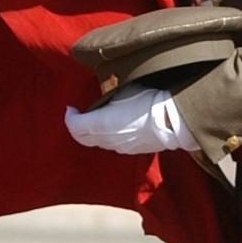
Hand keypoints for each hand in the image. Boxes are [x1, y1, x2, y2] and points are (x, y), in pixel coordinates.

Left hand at [64, 86, 201, 154]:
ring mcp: (119, 147)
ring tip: (97, 120)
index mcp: (100, 123)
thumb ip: (107, 98)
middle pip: (83, 139)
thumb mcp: (122, 92)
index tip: (71, 109)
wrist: (171, 120)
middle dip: (77, 128)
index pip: (74, 126)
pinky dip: (108, 137)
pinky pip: (113, 145)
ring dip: (93, 133)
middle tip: (78, 117)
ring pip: (98, 143)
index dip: (70, 117)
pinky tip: (116, 127)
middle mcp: (106, 139)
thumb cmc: (147, 101)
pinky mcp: (132, 151)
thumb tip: (102, 99)